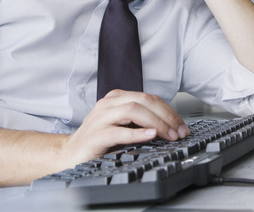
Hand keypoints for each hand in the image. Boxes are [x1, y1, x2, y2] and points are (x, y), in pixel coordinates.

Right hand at [61, 90, 189, 167]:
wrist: (71, 154)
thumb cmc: (100, 141)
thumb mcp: (124, 126)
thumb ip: (142, 122)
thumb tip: (172, 127)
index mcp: (117, 98)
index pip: (150, 98)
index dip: (169, 111)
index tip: (182, 126)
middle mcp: (109, 104)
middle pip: (144, 101)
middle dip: (167, 116)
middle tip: (180, 132)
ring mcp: (101, 118)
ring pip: (133, 110)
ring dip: (156, 122)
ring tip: (169, 135)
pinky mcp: (96, 135)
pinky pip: (119, 131)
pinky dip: (137, 133)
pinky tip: (151, 135)